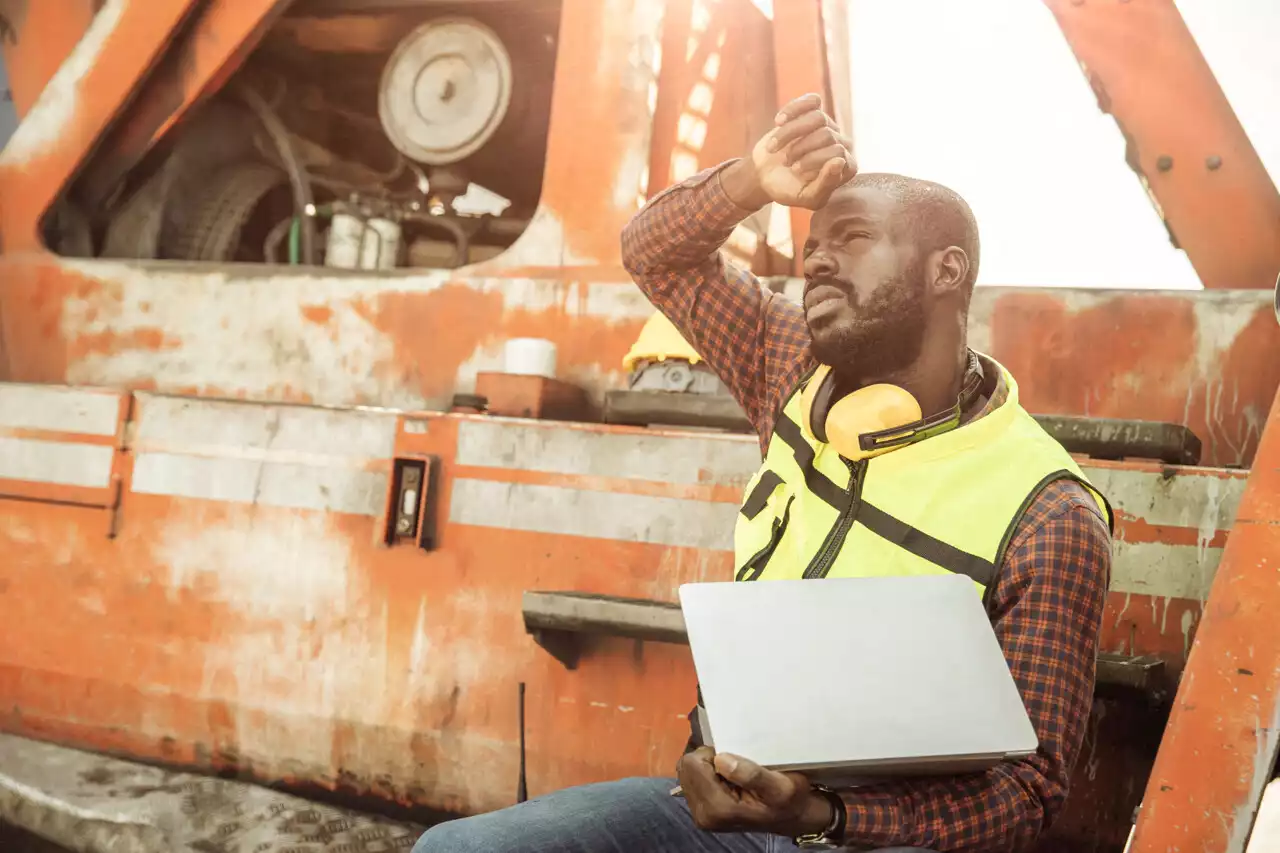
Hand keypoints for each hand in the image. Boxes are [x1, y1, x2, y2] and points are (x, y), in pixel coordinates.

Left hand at [676, 747, 835, 836]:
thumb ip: (751, 774)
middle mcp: (703, 815)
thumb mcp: (780, 785)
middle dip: (708, 760)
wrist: (791, 817)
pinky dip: (708, 775)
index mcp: (718, 809)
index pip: (693, 764)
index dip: (713, 754)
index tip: (734, 760)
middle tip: (734, 766)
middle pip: (686, 768)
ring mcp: (700, 815)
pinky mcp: (701, 812)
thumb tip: (721, 760)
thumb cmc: (788, 799)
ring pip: (688, 772)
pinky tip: (727, 782)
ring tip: (732, 775)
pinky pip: (693, 780)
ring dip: (708, 767)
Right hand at [723, 93, 855, 210]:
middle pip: (826, 135)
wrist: (764, 177)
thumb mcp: (807, 197)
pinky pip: (811, 101)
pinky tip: (778, 122)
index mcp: (846, 167)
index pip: (838, 153)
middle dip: (800, 149)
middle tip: (786, 162)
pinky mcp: (812, 112)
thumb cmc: (788, 190)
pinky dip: (792, 109)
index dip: (814, 160)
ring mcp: (827, 126)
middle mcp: (841, 144)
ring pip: (817, 117)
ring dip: (789, 133)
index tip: (795, 171)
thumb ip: (826, 185)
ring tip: (775, 148)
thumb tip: (839, 161)